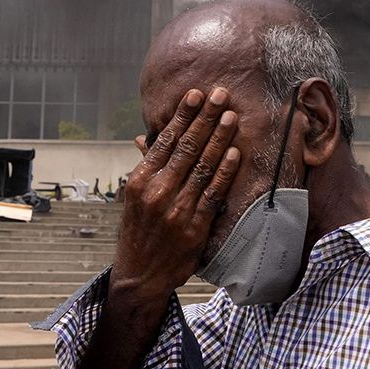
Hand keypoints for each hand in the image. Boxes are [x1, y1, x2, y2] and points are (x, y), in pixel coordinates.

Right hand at [112, 87, 241, 300]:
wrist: (140, 274)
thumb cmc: (139, 231)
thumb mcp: (134, 197)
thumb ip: (144, 167)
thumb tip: (144, 138)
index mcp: (140, 181)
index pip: (164, 141)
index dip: (182, 116)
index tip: (195, 95)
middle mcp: (156, 192)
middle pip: (186, 148)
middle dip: (205, 118)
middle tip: (220, 94)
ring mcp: (176, 209)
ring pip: (202, 167)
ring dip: (219, 138)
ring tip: (231, 115)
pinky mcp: (194, 226)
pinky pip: (213, 194)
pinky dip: (225, 172)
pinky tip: (234, 153)